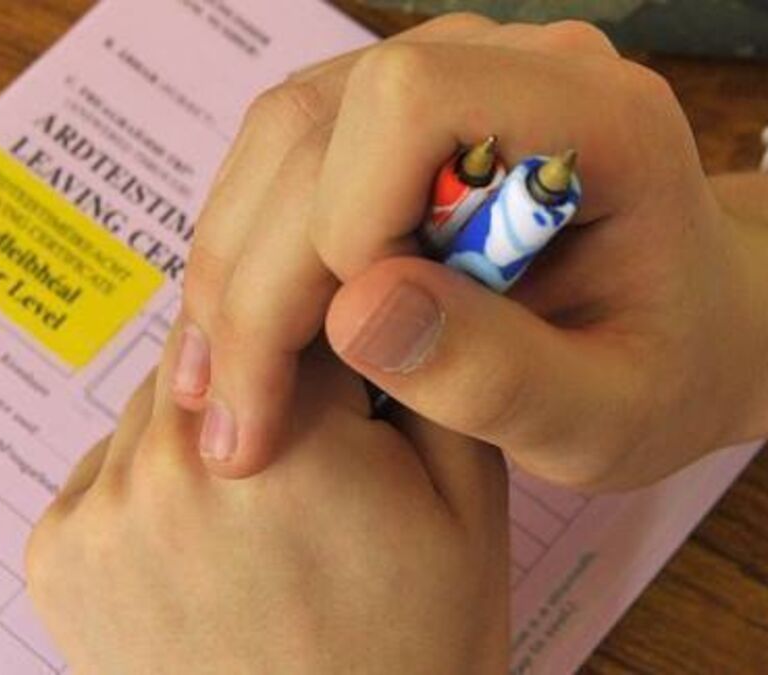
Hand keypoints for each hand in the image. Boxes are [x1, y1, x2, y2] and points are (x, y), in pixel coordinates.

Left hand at [25, 330, 509, 673]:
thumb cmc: (402, 657)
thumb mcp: (469, 511)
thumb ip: (427, 378)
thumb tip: (385, 286)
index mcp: (284, 439)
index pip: (295, 312)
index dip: (330, 342)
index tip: (345, 384)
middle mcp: (170, 463)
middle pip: (212, 350)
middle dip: (258, 381)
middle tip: (302, 463)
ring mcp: (99, 510)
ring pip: (154, 405)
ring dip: (197, 429)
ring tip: (250, 517)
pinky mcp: (54, 553)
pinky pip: (103, 467)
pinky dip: (143, 485)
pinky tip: (196, 547)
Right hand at [173, 13, 767, 489]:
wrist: (678, 325)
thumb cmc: (657, 370)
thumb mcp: (606, 417)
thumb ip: (499, 373)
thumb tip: (354, 313)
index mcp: (588, 113)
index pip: (408, 105)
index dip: (348, 225)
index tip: (349, 352)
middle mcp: (500, 64)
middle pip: (311, 127)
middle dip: (256, 282)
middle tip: (235, 422)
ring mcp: (431, 77)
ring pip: (271, 139)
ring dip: (228, 270)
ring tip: (218, 389)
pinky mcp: (379, 117)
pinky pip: (273, 162)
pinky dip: (239, 254)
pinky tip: (237, 341)